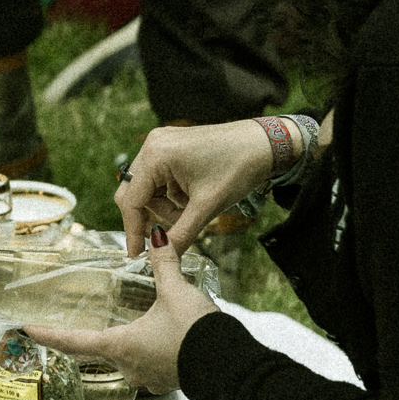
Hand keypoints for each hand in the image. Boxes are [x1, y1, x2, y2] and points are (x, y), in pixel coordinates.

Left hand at [28, 238, 218, 394]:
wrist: (232, 367)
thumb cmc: (199, 334)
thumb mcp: (177, 292)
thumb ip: (164, 263)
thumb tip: (157, 235)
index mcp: (121, 346)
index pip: (74, 341)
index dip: (48, 334)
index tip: (27, 330)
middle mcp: (129, 367)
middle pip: (97, 352)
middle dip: (85, 340)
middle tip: (68, 330)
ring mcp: (149, 378)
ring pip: (125, 360)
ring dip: (123, 344)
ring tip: (126, 327)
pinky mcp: (169, 381)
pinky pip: (148, 366)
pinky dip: (147, 351)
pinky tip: (159, 340)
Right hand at [116, 119, 274, 254]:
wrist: (266, 144)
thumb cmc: (239, 167)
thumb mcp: (207, 206)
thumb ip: (180, 234)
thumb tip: (162, 256)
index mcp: (157, 155)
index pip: (132, 200)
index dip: (133, 230)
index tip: (136, 254)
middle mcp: (154, 145)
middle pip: (134, 193)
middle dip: (148, 218)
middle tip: (163, 239)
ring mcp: (162, 143)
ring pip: (147, 188)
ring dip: (164, 207)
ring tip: (191, 213)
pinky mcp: (172, 147)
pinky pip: (159, 178)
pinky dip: (171, 195)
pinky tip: (191, 199)